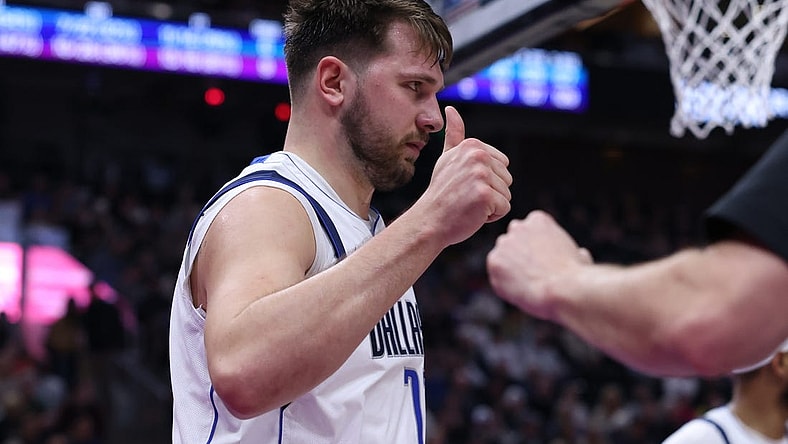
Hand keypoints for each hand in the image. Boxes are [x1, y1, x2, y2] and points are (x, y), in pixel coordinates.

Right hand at [415, 106, 511, 245]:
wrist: (429, 221)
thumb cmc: (440, 193)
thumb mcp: (447, 159)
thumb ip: (454, 135)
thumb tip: (451, 109)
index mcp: (472, 145)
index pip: (502, 165)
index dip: (487, 180)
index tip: (466, 184)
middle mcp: (478, 156)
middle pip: (507, 180)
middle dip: (491, 193)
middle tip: (466, 197)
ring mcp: (481, 175)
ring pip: (506, 195)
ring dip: (491, 205)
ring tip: (468, 205)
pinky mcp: (485, 195)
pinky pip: (504, 208)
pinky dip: (491, 216)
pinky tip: (472, 214)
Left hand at [486, 210, 591, 319]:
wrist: (562, 288)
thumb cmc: (575, 275)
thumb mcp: (579, 256)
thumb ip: (572, 251)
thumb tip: (581, 254)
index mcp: (538, 220)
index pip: (529, 230)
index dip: (535, 249)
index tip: (543, 262)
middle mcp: (518, 227)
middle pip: (512, 241)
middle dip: (519, 255)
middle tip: (532, 273)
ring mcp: (503, 244)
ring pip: (502, 258)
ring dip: (510, 269)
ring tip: (528, 284)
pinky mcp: (494, 262)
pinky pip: (496, 276)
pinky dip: (505, 285)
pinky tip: (520, 290)